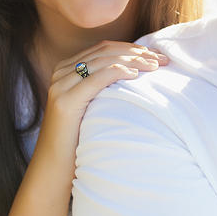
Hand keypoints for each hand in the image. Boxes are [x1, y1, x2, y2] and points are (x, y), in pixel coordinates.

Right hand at [38, 42, 167, 157]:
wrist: (54, 167)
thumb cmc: (78, 139)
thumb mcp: (91, 107)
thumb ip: (102, 88)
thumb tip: (136, 75)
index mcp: (66, 70)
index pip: (104, 49)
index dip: (132, 48)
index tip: (157, 55)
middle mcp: (61, 72)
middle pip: (105, 51)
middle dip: (137, 52)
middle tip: (163, 59)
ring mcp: (61, 86)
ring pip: (103, 61)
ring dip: (133, 61)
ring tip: (155, 66)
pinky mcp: (65, 101)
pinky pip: (96, 78)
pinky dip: (118, 72)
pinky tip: (135, 76)